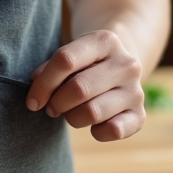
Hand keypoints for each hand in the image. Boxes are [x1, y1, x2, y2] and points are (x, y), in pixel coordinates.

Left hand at [25, 29, 144, 141]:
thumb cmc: (86, 63)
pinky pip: (113, 131)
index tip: (32, 100)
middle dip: (57, 103)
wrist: (120, 67)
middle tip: (52, 107)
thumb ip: (51, 70)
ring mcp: (136, 90)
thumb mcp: (71, 55)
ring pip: (92, 112)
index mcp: (106, 40)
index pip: (65, 60)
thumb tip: (37, 95)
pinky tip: (92, 124)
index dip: (43, 84)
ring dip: (72, 118)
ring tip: (70, 113)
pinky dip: (96, 132)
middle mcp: (126, 64)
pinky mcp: (140, 115)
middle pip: (79, 89)